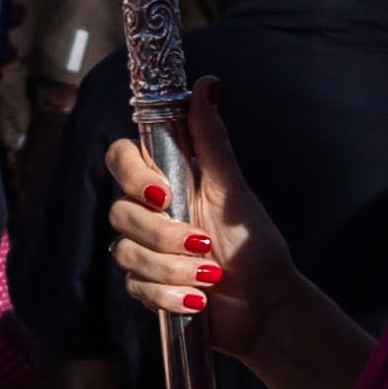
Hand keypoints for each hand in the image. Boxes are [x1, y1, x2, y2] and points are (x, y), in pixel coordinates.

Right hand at [103, 79, 301, 363]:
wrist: (267, 306)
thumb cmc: (255, 245)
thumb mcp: (234, 190)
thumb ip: (211, 139)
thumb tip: (207, 82)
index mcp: (168, 180)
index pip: (121, 159)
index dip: (131, 174)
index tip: (162, 192)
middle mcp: (150, 212)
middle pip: (119, 212)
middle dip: (162, 234)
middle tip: (202, 243)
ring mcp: (145, 250)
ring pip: (125, 252)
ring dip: (171, 268)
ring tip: (210, 275)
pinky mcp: (147, 286)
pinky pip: (136, 287)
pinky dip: (171, 294)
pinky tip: (199, 300)